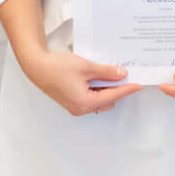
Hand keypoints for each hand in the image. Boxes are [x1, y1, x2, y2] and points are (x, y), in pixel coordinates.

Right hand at [19, 43, 137, 115]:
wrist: (36, 66)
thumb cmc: (57, 67)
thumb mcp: (86, 67)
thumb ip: (106, 72)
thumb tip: (122, 74)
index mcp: (84, 103)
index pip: (112, 97)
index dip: (126, 89)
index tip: (138, 85)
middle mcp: (80, 108)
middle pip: (107, 101)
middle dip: (117, 89)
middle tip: (125, 75)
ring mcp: (75, 106)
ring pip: (99, 100)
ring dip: (107, 89)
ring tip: (111, 73)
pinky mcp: (72, 101)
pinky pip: (90, 98)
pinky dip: (97, 88)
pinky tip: (99, 76)